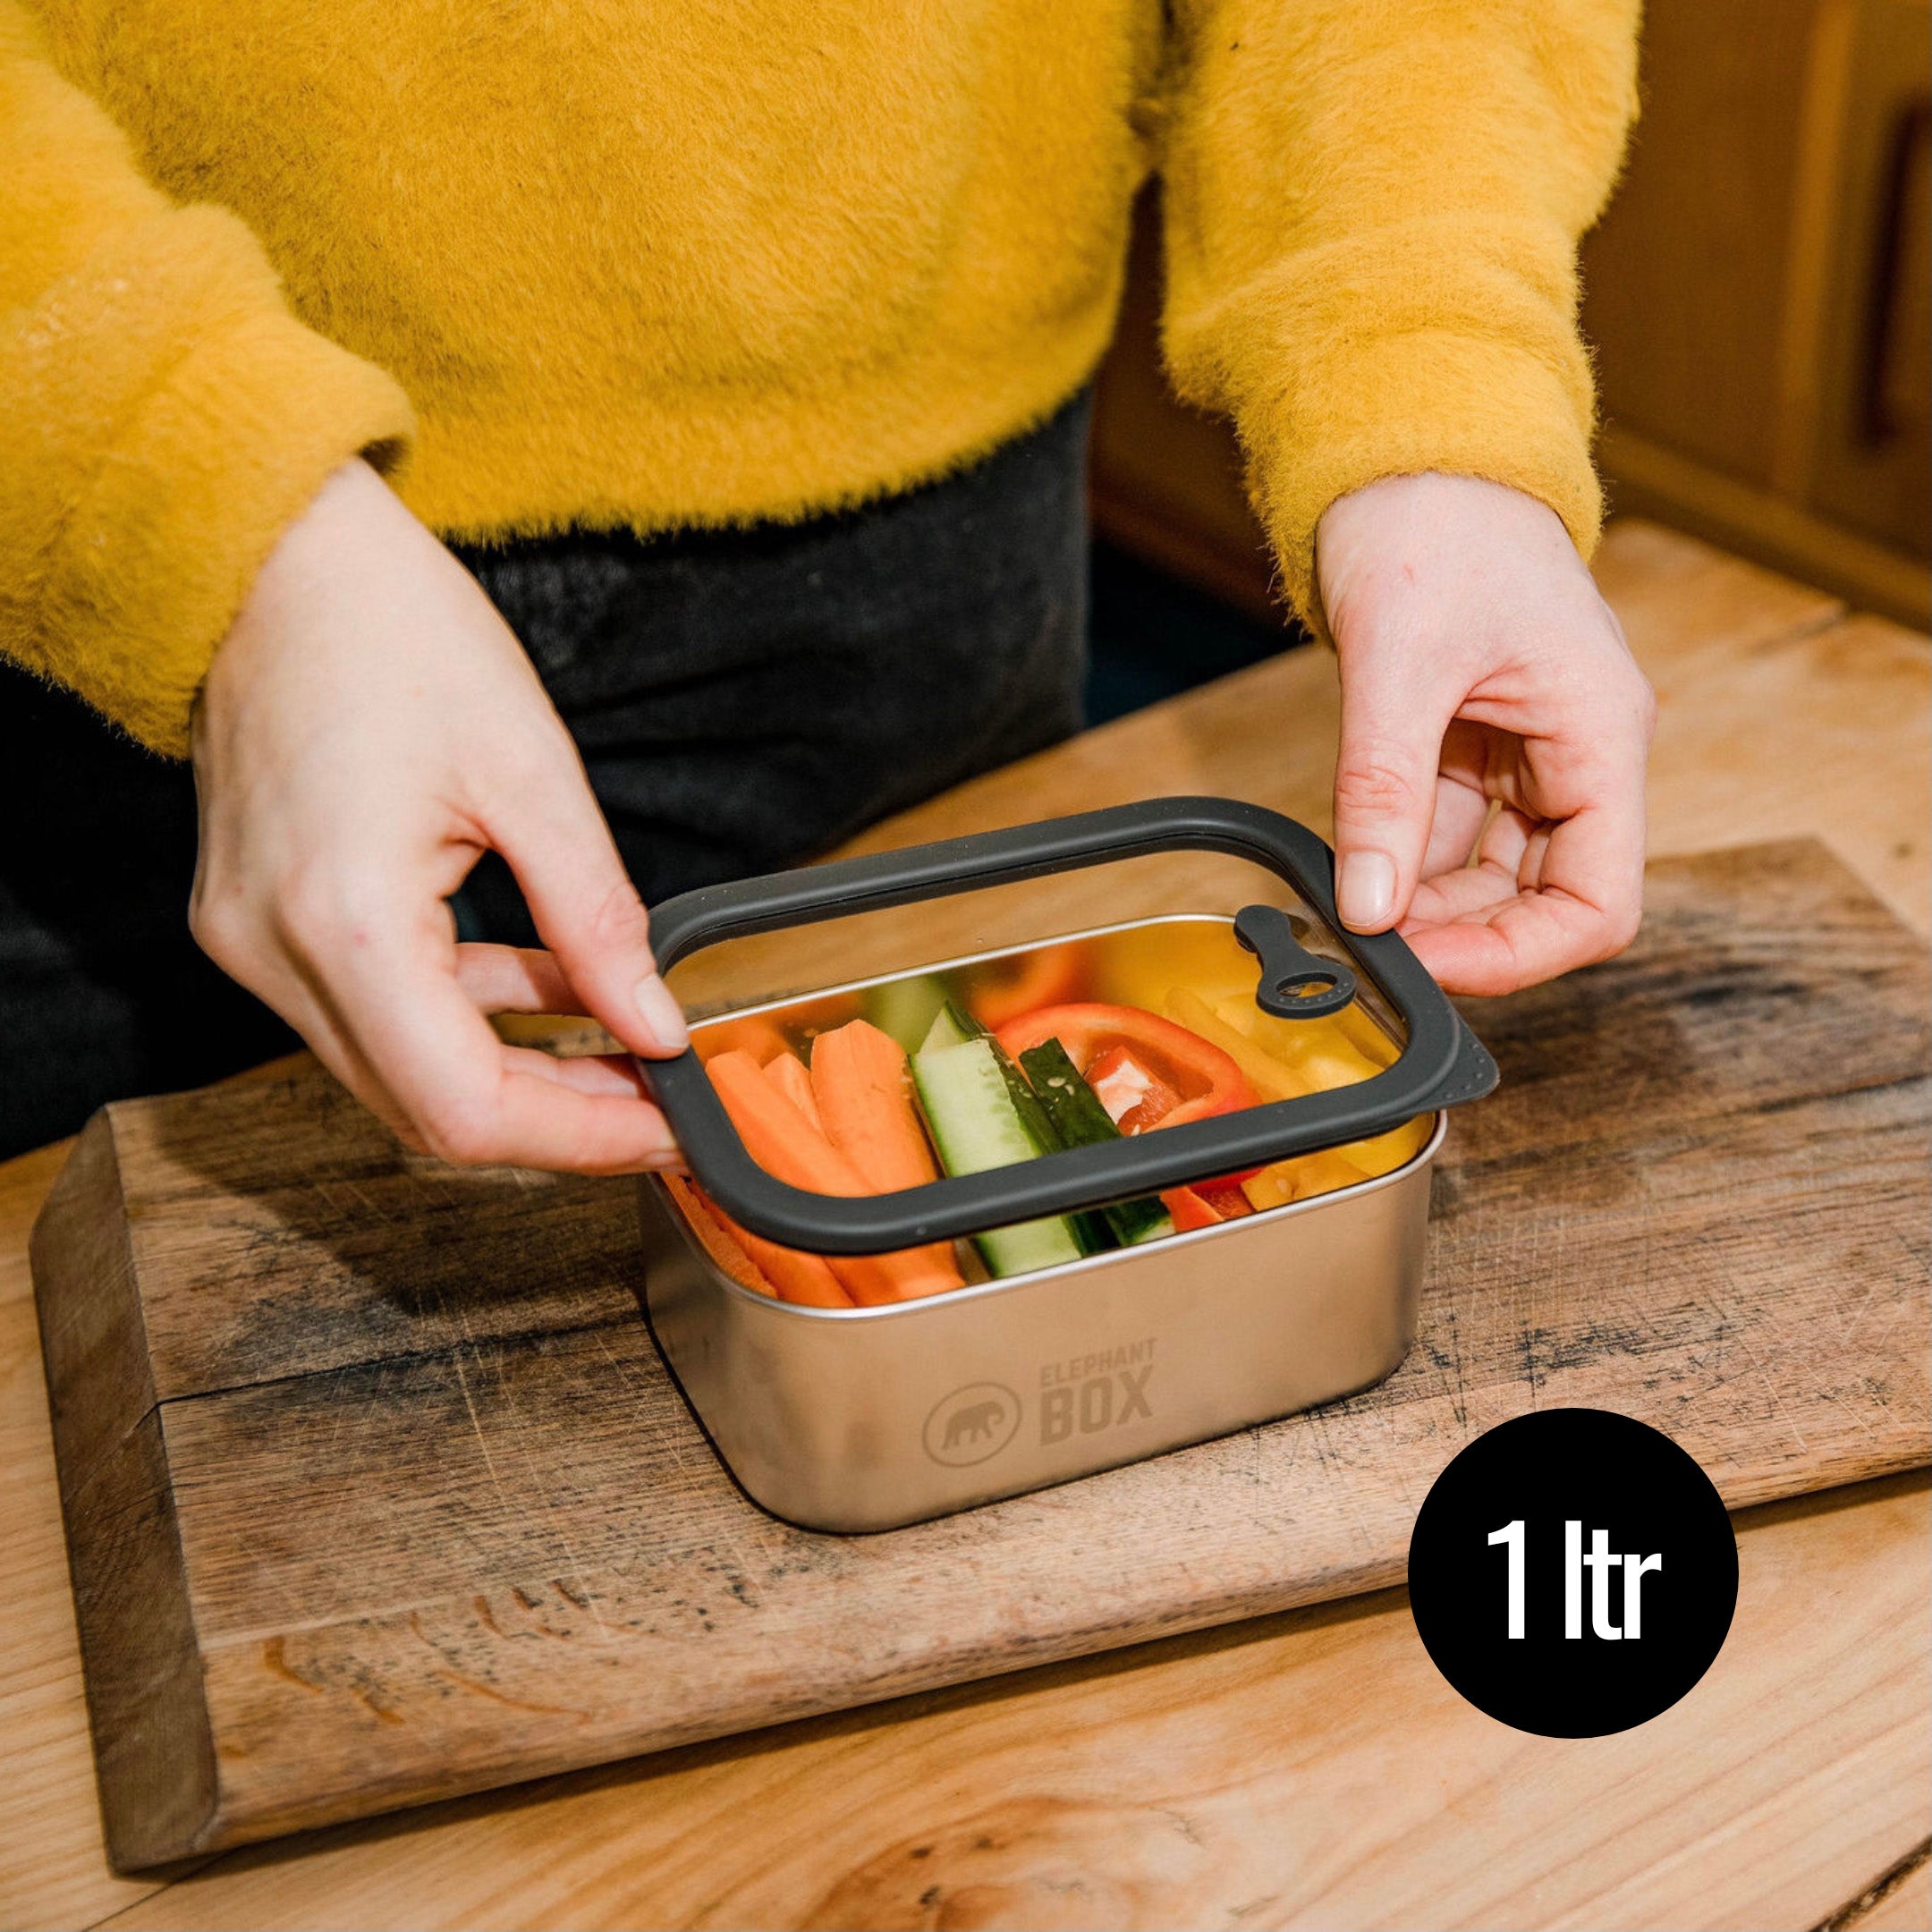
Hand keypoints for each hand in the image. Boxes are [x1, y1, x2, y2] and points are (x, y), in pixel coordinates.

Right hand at [190, 459, 686, 1170]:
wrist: (274, 558)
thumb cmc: (392, 629)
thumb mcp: (531, 772)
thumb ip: (596, 918)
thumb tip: (654, 1023)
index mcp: (342, 920)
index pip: (463, 1106)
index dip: (579, 1138)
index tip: (667, 1127)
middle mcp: (275, 954)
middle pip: (426, 1111)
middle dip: (558, 1120)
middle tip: (660, 1101)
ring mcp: (253, 943)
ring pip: (400, 1072)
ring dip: (516, 1071)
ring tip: (624, 1046)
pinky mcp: (259, 922)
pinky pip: (373, 1010)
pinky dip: (465, 1014)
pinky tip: (547, 984)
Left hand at [1315, 473, 1654, 995]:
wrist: (1406, 454)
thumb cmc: (1431, 524)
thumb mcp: (1400, 663)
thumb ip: (1385, 792)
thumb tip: (1370, 907)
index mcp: (1600, 734)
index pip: (1598, 901)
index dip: (1519, 955)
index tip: (1430, 964)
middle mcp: (1577, 755)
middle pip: (1541, 898)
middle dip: (1458, 931)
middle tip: (1367, 942)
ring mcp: (1527, 754)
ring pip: (1488, 873)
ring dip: (1422, 900)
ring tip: (1346, 903)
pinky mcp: (1475, 746)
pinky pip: (1447, 832)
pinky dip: (1400, 858)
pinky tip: (1350, 862)